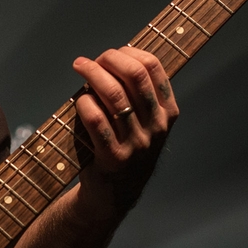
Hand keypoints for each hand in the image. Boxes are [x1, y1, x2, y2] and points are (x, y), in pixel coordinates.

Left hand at [71, 46, 178, 219]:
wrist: (115, 194)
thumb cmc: (126, 148)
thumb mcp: (146, 123)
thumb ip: (139, 94)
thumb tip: (116, 56)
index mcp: (167, 113)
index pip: (154, 68)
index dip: (129, 53)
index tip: (112, 53)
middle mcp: (156, 127)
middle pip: (134, 76)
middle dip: (109, 59)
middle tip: (90, 60)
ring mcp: (136, 143)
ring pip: (114, 95)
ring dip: (92, 74)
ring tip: (80, 67)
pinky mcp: (113, 157)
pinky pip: (97, 120)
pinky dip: (85, 103)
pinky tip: (79, 99)